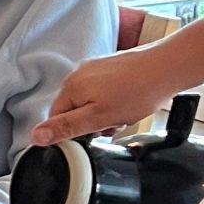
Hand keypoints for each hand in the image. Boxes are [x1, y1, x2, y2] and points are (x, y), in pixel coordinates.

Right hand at [32, 49, 171, 146]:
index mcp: (70, 87)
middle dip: (92, 122)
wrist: (168, 67)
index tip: (94, 133)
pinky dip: (113, 101)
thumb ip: (66, 127)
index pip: (55, 119)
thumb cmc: (138, 92)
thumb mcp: (98, 118)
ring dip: (104, 113)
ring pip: (89, 102)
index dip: (74, 132)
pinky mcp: (109, 67)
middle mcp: (78, 74)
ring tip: (124, 113)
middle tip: (113, 123)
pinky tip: (128, 102)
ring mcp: (94, 68)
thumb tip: (36, 136)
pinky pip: (102, 91)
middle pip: (73, 110)